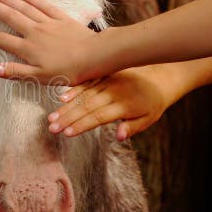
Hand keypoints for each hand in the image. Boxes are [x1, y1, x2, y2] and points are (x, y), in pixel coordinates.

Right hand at [0, 0, 102, 85]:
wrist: (94, 56)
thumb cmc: (68, 71)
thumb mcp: (40, 78)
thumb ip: (16, 72)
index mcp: (28, 48)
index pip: (2, 39)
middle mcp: (34, 32)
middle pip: (11, 16)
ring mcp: (48, 23)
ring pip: (25, 8)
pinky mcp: (62, 19)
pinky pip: (45, 6)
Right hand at [46, 65, 181, 140]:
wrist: (160, 76)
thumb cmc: (152, 102)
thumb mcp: (149, 119)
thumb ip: (133, 128)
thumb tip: (119, 137)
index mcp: (124, 105)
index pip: (98, 117)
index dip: (81, 125)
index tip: (67, 133)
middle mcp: (113, 92)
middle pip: (86, 107)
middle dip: (67, 118)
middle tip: (52, 127)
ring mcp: (107, 82)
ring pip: (83, 96)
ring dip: (66, 107)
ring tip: (52, 117)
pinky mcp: (104, 75)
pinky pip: (86, 83)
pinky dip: (74, 90)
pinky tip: (62, 98)